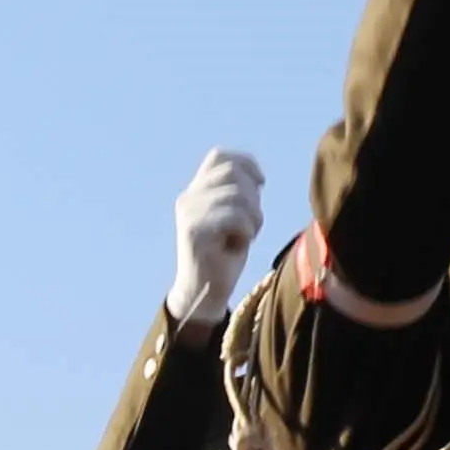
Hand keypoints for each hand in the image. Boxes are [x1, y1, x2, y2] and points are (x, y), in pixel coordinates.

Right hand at [166, 145, 265, 325]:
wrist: (203, 293)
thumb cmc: (223, 257)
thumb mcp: (232, 218)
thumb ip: (237, 195)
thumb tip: (255, 177)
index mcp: (195, 191)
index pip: (219, 156)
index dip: (246, 163)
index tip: (261, 184)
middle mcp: (188, 198)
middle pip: (232, 172)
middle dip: (253, 195)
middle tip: (252, 222)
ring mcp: (188, 213)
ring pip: (236, 195)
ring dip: (253, 216)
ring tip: (248, 235)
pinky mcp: (194, 231)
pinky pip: (235, 216)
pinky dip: (247, 230)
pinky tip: (241, 244)